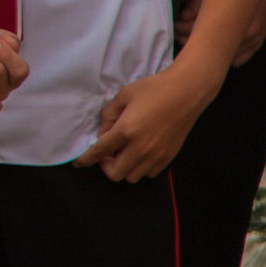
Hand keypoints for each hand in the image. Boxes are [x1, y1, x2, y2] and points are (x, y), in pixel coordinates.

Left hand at [78, 63, 220, 180]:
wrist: (187, 92)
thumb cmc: (154, 89)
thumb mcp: (124, 95)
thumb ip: (109, 115)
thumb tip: (102, 133)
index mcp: (126, 131)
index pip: (100, 152)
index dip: (86, 160)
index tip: (79, 163)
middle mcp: (141, 148)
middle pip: (115, 174)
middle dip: (106, 166)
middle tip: (108, 151)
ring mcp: (156, 155)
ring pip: (132, 177)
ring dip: (123, 167)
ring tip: (125, 151)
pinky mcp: (168, 157)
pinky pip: (148, 173)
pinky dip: (140, 167)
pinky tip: (140, 152)